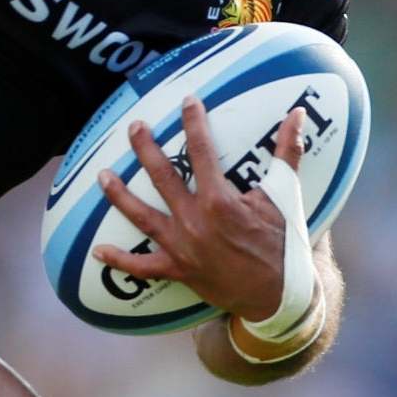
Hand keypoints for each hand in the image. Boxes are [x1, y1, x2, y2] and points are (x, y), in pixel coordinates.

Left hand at [92, 98, 308, 321]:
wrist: (281, 294)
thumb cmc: (284, 244)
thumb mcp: (286, 196)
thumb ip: (288, 153)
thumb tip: (298, 114)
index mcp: (220, 200)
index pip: (201, 152)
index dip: (194, 123)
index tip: (187, 101)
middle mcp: (194, 220)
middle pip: (162, 177)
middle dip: (145, 149)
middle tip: (134, 127)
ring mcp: (182, 246)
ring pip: (141, 217)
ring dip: (119, 196)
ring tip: (101, 175)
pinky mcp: (178, 270)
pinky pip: (142, 267)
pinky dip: (119, 261)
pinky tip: (97, 251)